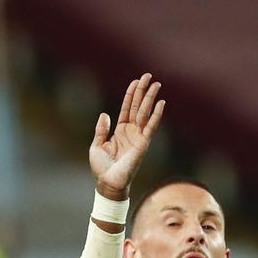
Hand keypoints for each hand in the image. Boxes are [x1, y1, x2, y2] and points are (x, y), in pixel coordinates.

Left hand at [90, 73, 165, 200]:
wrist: (108, 182)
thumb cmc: (101, 168)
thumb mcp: (96, 145)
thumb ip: (101, 130)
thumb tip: (105, 114)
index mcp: (120, 131)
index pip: (127, 108)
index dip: (131, 95)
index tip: (135, 81)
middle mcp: (131, 131)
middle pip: (138, 106)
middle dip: (143, 91)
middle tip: (148, 76)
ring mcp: (138, 136)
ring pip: (145, 113)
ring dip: (150, 98)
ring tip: (156, 84)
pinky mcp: (143, 143)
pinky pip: (151, 126)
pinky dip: (156, 115)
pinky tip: (161, 103)